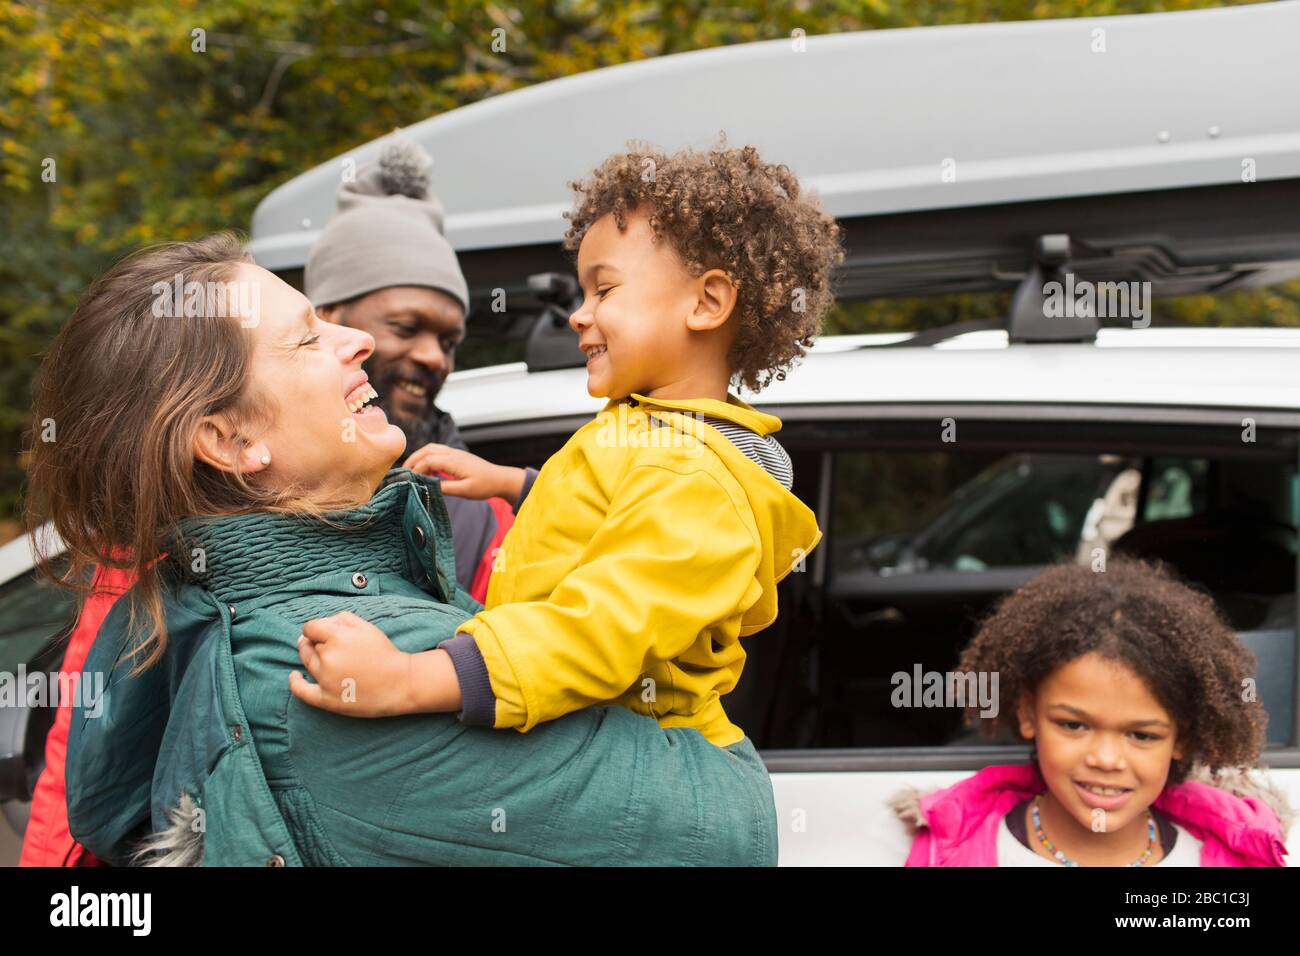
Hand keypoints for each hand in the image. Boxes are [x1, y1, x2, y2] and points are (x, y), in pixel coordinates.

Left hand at [289, 612, 414, 716]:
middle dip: (317, 643)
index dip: (317, 629)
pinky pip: (302, 691)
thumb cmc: (384, 653)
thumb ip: (342, 618)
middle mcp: (328, 658)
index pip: (310, 628)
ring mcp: (325, 680)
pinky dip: (295, 682)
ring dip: (313, 658)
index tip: (324, 633)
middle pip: (309, 645)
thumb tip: (323, 623)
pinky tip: (294, 676)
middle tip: (331, 646)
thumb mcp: (367, 627)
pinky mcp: (327, 699)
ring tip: (327, 658)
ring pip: (308, 663)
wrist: (400, 683)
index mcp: (337, 637)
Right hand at [403, 442, 524, 503]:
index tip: (410, 481)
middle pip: (426, 451)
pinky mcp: (456, 455)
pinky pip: (437, 451)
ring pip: (431, 448)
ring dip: (419, 456)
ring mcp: (455, 453)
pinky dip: (427, 456)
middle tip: (404, 473)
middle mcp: (452, 453)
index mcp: (453, 461)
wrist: (500, 479)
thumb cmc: (485, 486)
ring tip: (411, 470)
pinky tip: (426, 469)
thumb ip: (446, 488)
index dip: (416, 470)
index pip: (428, 461)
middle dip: (413, 460)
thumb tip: (428, 486)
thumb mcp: (465, 491)